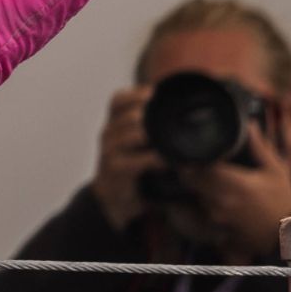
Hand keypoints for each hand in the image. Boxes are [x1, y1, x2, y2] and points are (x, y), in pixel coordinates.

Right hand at [90, 85, 162, 231]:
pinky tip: (169, 161)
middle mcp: (108, 133)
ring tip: (176, 139)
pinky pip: (139, 160)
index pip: (118, 99)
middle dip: (152, 115)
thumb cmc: (130, 167)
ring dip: (157, 136)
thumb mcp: (134, 144)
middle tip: (174, 118)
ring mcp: (110, 151)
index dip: (137, 93)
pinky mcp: (116, 170)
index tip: (157, 93)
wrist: (112, 198)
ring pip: (134, 133)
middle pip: (130, 115)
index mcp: (113, 124)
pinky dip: (157, 159)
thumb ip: (149, 128)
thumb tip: (181, 112)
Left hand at [181, 123, 290, 259]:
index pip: (199, 166)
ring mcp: (216, 214)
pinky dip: (201, 199)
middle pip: (190, 179)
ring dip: (194, 184)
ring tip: (200, 174)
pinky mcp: (216, 226)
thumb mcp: (276, 171)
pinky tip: (210, 193)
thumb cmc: (281, 201)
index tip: (189, 149)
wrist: (286, 235)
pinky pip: (200, 208)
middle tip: (190, 159)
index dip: (191, 157)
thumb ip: (260, 147)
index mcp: (235, 183)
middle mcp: (221, 199)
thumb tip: (250, 124)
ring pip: (194, 193)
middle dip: (188, 169)